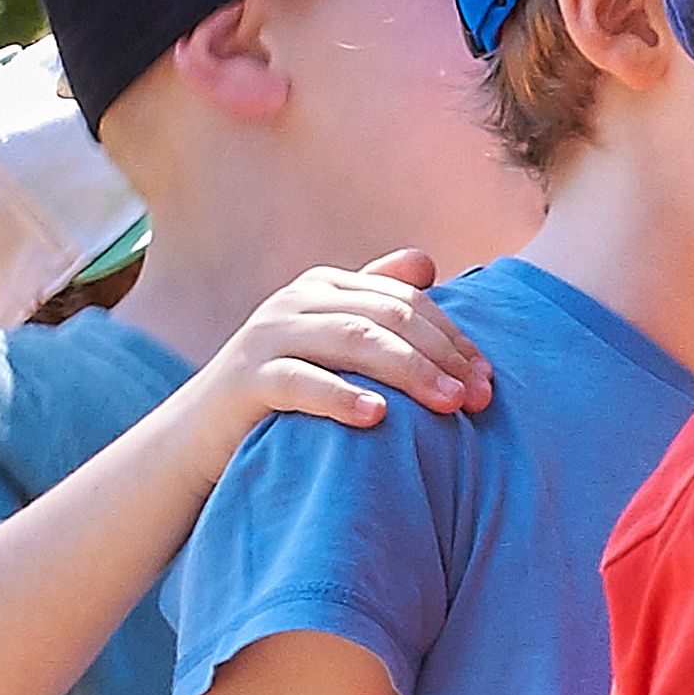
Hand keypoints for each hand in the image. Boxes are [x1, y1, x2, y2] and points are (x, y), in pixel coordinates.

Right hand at [182, 249, 491, 459]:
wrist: (204, 433)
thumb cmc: (287, 388)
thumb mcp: (334, 343)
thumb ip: (377, 303)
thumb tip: (426, 262)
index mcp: (325, 286)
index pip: (407, 302)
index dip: (454, 338)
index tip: (489, 380)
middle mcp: (296, 301)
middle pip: (387, 316)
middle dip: (441, 355)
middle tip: (478, 397)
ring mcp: (267, 336)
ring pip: (352, 340)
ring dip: (409, 371)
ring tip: (449, 403)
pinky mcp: (246, 380)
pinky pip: (299, 382)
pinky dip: (342, 397)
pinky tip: (379, 417)